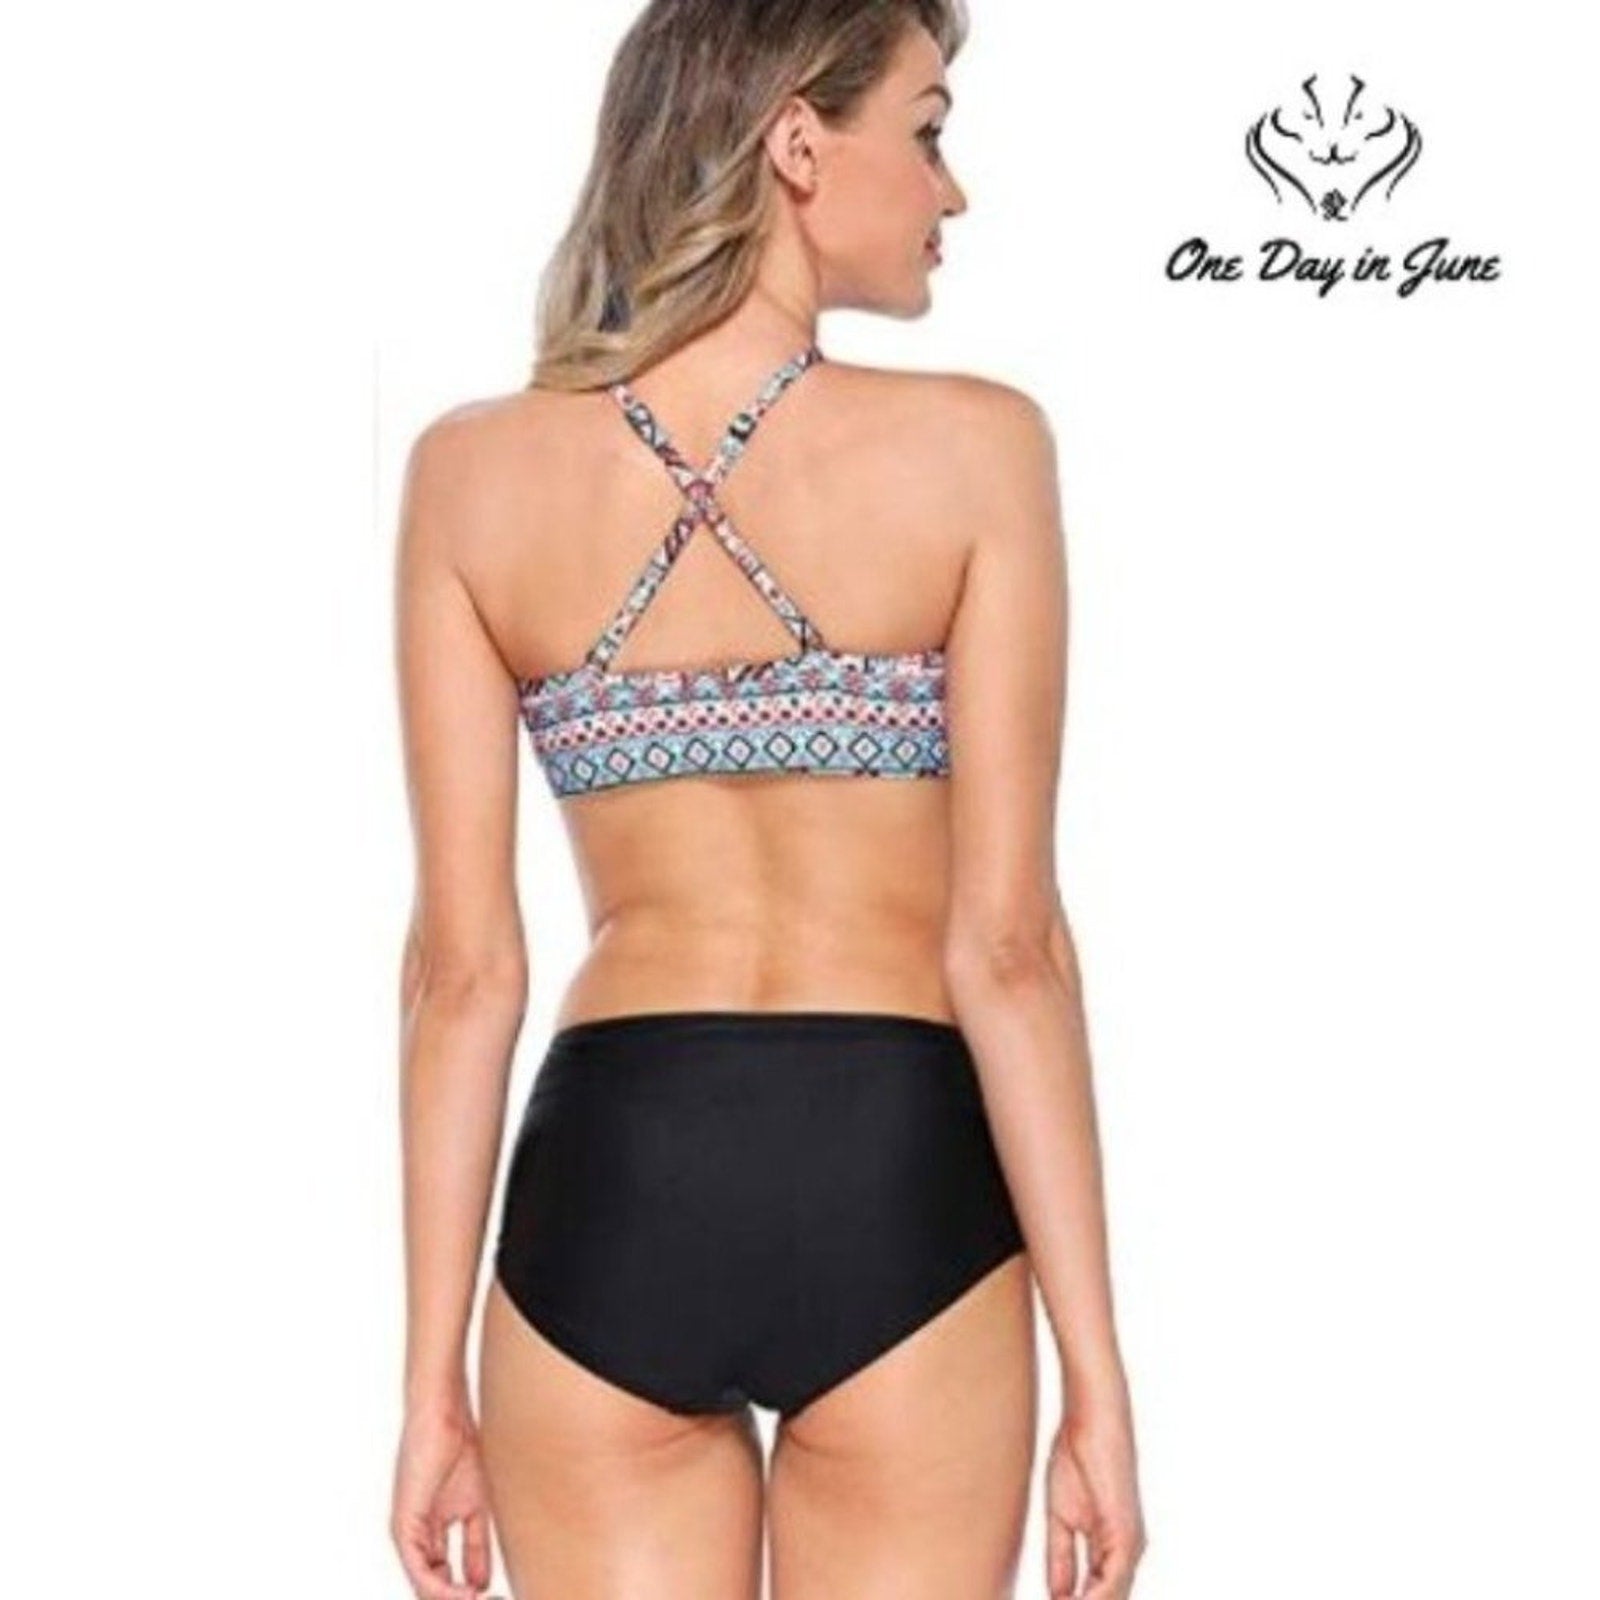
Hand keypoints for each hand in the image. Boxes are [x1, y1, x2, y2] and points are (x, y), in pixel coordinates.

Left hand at [390, 1405, 503, 1599]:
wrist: (445, 1418)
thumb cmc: (460, 1450)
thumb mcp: (475, 1508)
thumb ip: (475, 1547)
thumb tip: (481, 1583)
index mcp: (431, 1535)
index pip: (443, 1578)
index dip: (466, 1593)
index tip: (491, 1599)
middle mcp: (416, 1539)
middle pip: (433, 1585)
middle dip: (458, 1598)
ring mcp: (408, 1534)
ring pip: (424, 1584)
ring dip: (450, 1599)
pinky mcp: (404, 1526)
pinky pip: (418, 1568)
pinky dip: (439, 1587)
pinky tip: (461, 1594)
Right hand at [1044, 1401, 1145, 1597]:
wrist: (1092, 1419)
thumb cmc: (1077, 1456)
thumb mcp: (1061, 1516)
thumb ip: (1061, 1557)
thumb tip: (1056, 1595)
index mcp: (1113, 1548)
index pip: (1098, 1595)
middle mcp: (1127, 1552)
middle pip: (1109, 1599)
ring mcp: (1131, 1545)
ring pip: (1114, 1598)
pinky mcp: (1127, 1534)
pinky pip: (1114, 1581)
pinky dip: (1096, 1599)